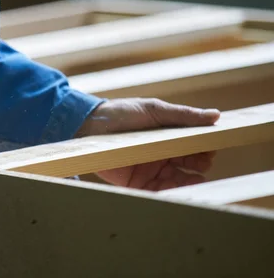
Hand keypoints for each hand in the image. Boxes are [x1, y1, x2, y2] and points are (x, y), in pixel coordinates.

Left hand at [76, 98, 220, 190]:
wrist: (89, 125)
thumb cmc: (122, 113)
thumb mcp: (154, 110)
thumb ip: (183, 115)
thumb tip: (216, 115)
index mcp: (170, 137)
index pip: (195, 146)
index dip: (205, 148)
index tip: (212, 147)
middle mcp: (164, 155)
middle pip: (190, 165)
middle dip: (200, 165)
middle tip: (203, 163)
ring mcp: (151, 170)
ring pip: (178, 181)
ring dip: (189, 182)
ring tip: (196, 182)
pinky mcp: (137, 183)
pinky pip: (157, 192)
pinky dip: (169, 194)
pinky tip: (177, 192)